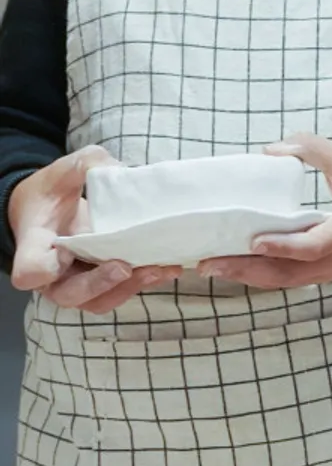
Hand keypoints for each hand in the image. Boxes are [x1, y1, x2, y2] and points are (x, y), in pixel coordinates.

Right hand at [9, 146, 179, 312]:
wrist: (49, 206)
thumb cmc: (52, 190)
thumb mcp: (65, 170)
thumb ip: (87, 164)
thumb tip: (120, 170)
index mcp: (34, 245)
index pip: (30, 270)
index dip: (44, 270)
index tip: (65, 250)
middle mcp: (52, 272)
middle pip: (69, 294)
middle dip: (100, 284)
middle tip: (126, 267)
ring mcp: (75, 281)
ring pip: (98, 301)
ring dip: (129, 288)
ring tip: (158, 269)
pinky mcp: (99, 281)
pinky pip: (118, 292)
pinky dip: (143, 283)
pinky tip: (167, 268)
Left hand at [199, 135, 331, 289]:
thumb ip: (312, 149)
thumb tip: (270, 149)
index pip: (312, 246)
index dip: (283, 246)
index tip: (253, 241)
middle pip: (288, 274)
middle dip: (246, 270)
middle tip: (208, 263)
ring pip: (286, 281)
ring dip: (250, 276)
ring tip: (213, 267)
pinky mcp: (328, 270)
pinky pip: (292, 279)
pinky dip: (264, 275)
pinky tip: (239, 267)